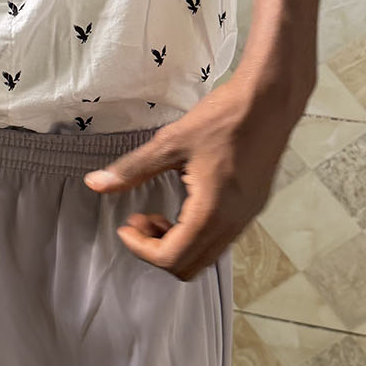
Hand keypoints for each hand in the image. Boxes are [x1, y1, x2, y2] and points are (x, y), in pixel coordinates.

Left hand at [82, 62, 312, 279]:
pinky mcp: (253, 206)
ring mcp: (247, 217)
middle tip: (141, 218)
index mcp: (212, 213)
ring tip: (159, 211)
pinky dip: (196, 232)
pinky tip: (185, 201)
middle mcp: (233, 224)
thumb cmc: (224, 118)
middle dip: (157, 250)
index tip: (126, 225)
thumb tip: (95, 184)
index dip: (141, 249)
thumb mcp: (171, 142)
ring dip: (177, 242)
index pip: (172, 258)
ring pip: (207, 254)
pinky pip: (221, 237)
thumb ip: (133, 169)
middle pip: (190, 266)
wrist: (271, 99)